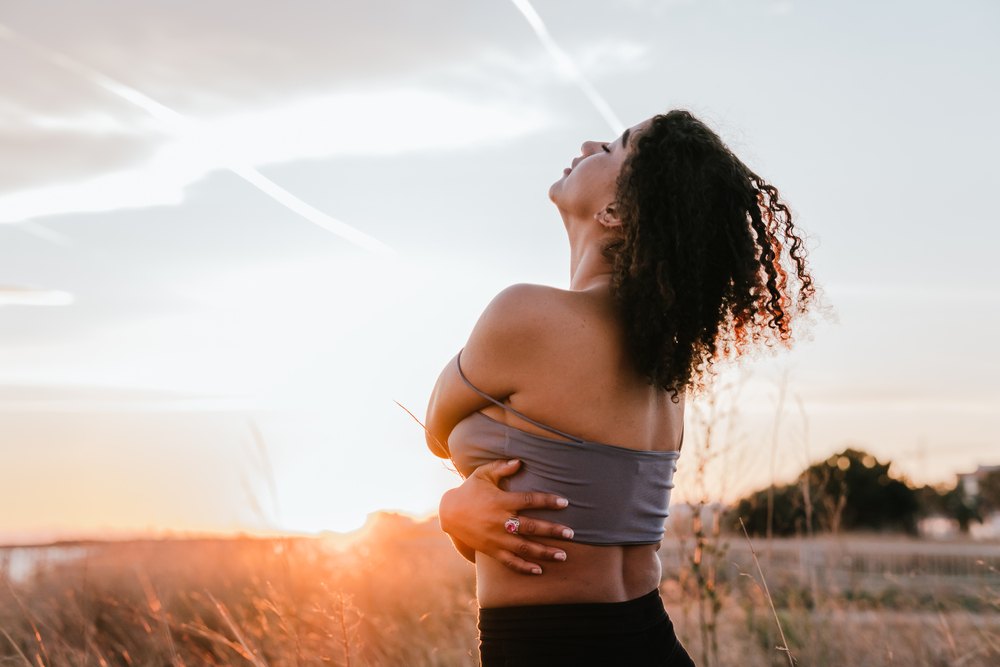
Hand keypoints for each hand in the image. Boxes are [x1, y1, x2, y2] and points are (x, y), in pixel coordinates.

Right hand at [438, 459, 573, 574]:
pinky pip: (510, 561)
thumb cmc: (470, 491)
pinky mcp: (491, 550)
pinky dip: (524, 567)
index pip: (529, 500)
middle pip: (531, 526)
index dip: (547, 501)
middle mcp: (500, 521)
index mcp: (501, 501)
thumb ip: (501, 467)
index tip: (565, 502)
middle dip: (552, 530)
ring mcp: (496, 538)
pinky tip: (539, 570)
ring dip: (544, 552)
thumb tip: (519, 461)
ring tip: (563, 555)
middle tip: (571, 533)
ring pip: (524, 547)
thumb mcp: (482, 474)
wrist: (449, 513)